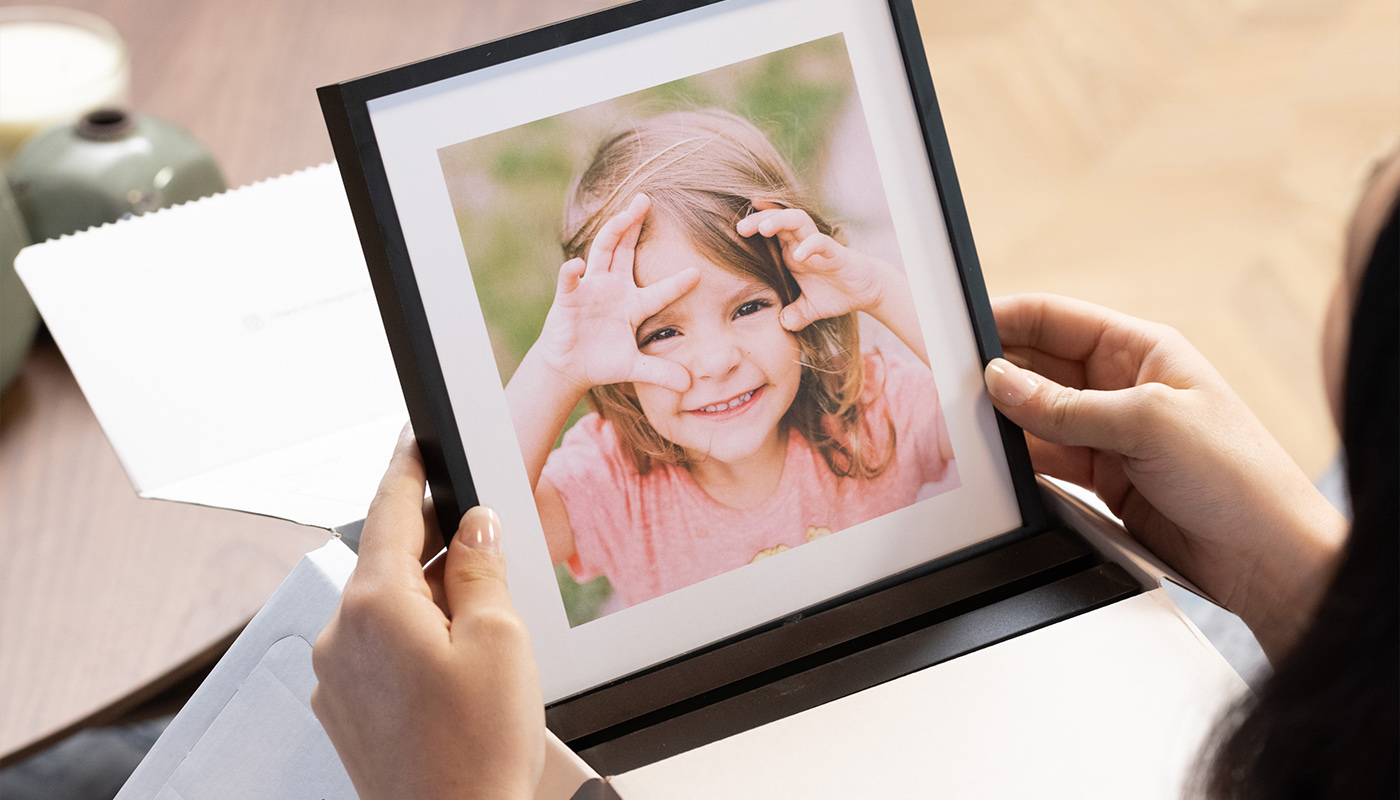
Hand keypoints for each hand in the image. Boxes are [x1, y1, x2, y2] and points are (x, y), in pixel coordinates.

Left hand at [311, 427, 543, 799]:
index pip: (389, 511)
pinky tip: (457, 667)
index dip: (409, 468)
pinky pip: (379, 649)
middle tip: (487, 551)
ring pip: (386, 607)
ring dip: (430, 600)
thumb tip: (475, 525)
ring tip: (485, 633)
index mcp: (375, 605)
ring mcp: (339, 678)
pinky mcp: (346, 711)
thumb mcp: (500, 637)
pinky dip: (415, 638)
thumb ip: (482, 566)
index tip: (414, 439)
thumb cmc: (475, 752)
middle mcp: (342, 636)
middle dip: (438, 548)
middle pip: (390, 560)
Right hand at [536, 193, 699, 394]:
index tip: (699, 272)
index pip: (661, 291)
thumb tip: (689, 385)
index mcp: (634, 304)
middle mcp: (613, 288)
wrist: (569, 368)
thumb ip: (661, 374)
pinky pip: (570, 281)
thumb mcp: (635, 369)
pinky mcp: (569, 298)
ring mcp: (591, 289)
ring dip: (613, 230)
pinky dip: (572, 273)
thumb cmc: (602, 361)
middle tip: (646, 199)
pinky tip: (576, 264)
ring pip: (602, 252)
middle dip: (635, 224)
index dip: (678, 282)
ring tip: (625, 213)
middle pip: (626, 250)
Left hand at [737, 202, 884, 330]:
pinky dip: (810, 246)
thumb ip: (793, 315)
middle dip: (759, 219)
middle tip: (741, 227)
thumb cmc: (836, 293)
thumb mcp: (809, 309)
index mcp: (791, 252)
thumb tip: (781, 325)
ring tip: (764, 228)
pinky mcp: (836, 253)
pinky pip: (821, 243)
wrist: (866, 290)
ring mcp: (818, 246)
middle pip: (778, 220)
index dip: (752, 227)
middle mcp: (802, 244)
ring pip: (797, 221)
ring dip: (780, 221)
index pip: (769, 232)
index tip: (731, 230)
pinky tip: (799, 255)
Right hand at [984, 294, 1346, 661]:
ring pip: (1036, 417)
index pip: (1055, 319)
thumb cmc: (1239, 477)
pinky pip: (1045, 460)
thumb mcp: (1148, 424)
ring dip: (1003, 423)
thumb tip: (1001, 381)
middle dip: (995, 374)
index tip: (959, 332)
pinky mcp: (1103, 480)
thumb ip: (1066, 405)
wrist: (1268, 559)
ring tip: (963, 429)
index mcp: (1142, 350)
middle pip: (1038, 366)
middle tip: (949, 388)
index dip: (1005, 319)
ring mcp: (1110, 434)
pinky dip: (1018, 462)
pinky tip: (994, 466)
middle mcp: (1121, 386)